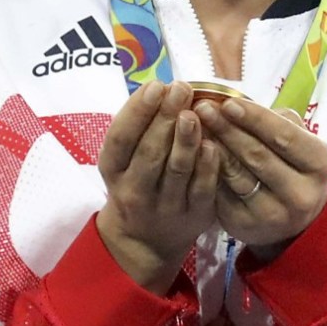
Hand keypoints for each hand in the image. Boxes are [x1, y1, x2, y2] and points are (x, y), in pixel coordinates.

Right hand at [97, 81, 219, 294]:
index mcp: (113, 170)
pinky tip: (213, 142)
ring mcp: (166, 206)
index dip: (137, 111)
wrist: (144, 240)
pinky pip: (203, 188)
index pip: (121, 139)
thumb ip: (139, 126)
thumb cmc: (137, 181)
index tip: (156, 85)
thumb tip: (162, 87)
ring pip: (177, 170)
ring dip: (186, 139)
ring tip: (194, 112)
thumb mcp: (125, 158)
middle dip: (165, 117)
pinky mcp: (194, 216)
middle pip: (150, 152)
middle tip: (180, 88)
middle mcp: (135, 191)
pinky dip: (208, 165)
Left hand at [194, 98, 326, 255]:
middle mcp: (301, 193)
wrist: (292, 219)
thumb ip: (274, 120)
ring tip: (194, 126)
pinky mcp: (246, 227)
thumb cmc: (291, 165)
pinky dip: (207, 171)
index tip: (227, 102)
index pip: (284, 135)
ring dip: (212, 148)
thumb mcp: (297, 141)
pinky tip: (195, 153)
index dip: (254, 118)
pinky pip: (221, 194)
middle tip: (202, 108)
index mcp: (318, 163)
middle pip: (257, 155)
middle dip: (227, 128)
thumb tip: (234, 103)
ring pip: (236, 175)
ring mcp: (274, 214)